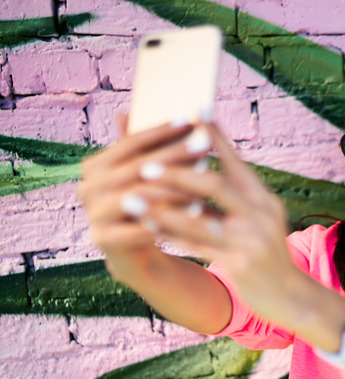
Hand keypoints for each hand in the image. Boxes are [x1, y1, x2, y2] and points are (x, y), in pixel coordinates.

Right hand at [77, 115, 205, 263]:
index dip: (161, 131)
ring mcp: (93, 214)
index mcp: (95, 166)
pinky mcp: (103, 239)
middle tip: (205, 147)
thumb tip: (162, 109)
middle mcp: (87, 187)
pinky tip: (195, 213)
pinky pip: (139, 228)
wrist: (136, 250)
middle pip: (137, 167)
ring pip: (138, 196)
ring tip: (204, 182)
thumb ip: (150, 146)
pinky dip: (167, 220)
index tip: (191, 121)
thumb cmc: (147, 203)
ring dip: (173, 189)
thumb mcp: (148, 173)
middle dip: (174, 156)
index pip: (130, 142)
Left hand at [139, 123, 301, 317]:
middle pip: (217, 186)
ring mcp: (251, 240)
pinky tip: (147, 227)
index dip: (214, 138)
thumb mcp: (261, 220)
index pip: (236, 163)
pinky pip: (197, 246)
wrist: (292, 296)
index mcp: (264, 200)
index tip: (192, 114)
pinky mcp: (241, 264)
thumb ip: (236, 198)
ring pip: (200, 219)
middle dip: (178, 173)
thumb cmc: (268, 254)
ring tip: (132, 198)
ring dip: (162, 208)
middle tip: (145, 165)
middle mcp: (261, 215)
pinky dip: (170, 235)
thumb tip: (201, 171)